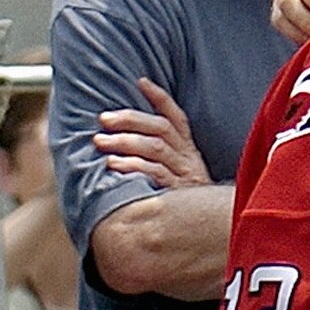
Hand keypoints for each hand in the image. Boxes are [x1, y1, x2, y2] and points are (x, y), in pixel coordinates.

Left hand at [94, 79, 210, 190]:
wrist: (209, 226)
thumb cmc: (183, 198)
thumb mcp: (180, 173)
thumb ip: (161, 155)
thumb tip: (123, 140)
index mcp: (188, 149)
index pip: (176, 117)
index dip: (160, 98)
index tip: (141, 82)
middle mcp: (187, 157)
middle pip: (160, 129)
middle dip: (131, 120)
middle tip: (104, 119)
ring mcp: (183, 173)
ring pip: (155, 148)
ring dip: (126, 142)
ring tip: (100, 141)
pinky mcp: (177, 192)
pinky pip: (154, 174)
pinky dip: (133, 167)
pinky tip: (113, 165)